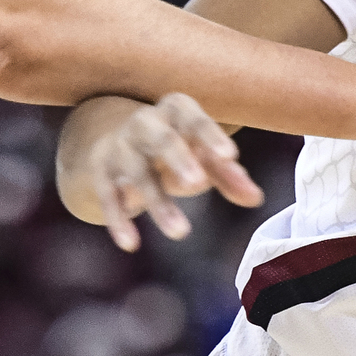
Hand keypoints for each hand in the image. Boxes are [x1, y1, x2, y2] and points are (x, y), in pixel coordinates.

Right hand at [75, 91, 264, 250]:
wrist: (116, 143)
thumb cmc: (175, 149)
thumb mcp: (201, 156)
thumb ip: (228, 174)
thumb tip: (255, 198)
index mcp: (176, 111)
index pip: (194, 118)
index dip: (210, 135)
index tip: (230, 155)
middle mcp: (145, 123)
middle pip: (160, 138)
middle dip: (178, 158)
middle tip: (199, 184)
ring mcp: (119, 146)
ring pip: (136, 172)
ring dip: (158, 202)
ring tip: (181, 232)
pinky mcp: (100, 172)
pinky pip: (107, 196)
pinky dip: (118, 219)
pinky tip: (131, 244)